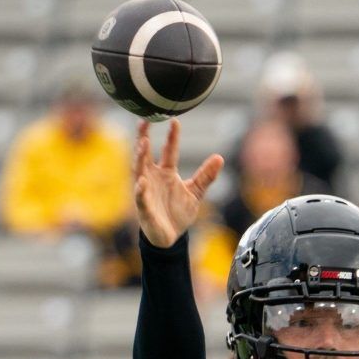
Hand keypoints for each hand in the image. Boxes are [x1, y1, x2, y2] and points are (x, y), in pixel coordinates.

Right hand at [134, 119, 223, 248]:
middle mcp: (153, 178)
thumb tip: (220, 157)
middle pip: (146, 154)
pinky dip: (140, 189)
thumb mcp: (196, 192)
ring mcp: (146, 191)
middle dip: (144, 137)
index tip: (175, 121)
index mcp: (166, 172)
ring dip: (140, 157)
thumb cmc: (178, 212)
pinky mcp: (144, 208)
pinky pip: (140, 197)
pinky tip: (142, 181)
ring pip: (139, 170)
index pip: (168, 150)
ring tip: (143, 143)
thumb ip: (206, 176)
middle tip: (144, 120)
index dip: (171, 137)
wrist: (170, 237)